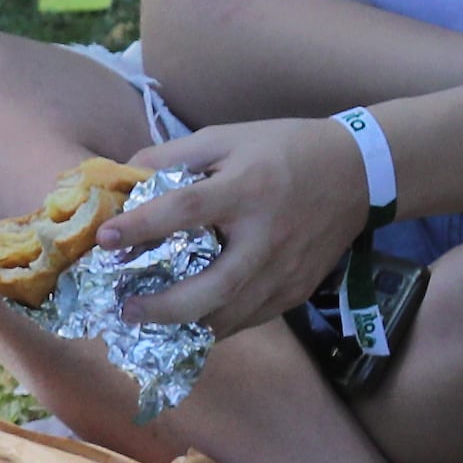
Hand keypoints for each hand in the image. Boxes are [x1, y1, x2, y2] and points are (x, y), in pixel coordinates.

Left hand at [82, 118, 369, 340]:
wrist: (357, 173)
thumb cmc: (283, 149)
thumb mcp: (227, 137)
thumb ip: (173, 156)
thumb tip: (123, 177)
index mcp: (247, 188)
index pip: (186, 211)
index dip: (142, 226)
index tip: (104, 239)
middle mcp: (267, 236)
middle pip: (213, 288)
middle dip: (164, 307)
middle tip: (125, 309)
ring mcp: (285, 271)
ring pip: (231, 316)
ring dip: (184, 325)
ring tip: (147, 321)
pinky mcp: (296, 291)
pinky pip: (248, 319)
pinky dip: (214, 324)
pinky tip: (186, 322)